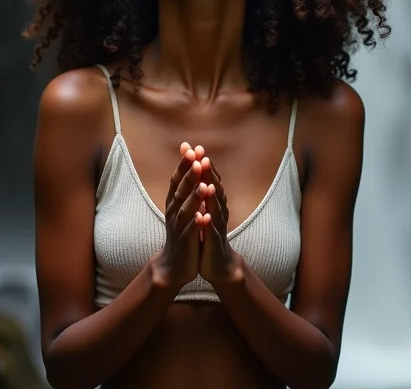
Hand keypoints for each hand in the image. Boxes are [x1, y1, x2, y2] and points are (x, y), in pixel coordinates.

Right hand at [151, 142, 205, 289]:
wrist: (175, 265)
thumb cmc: (181, 230)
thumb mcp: (182, 206)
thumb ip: (186, 183)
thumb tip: (191, 157)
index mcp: (174, 202)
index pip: (177, 179)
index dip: (183, 165)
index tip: (191, 148)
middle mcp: (174, 212)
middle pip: (180, 190)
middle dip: (188, 175)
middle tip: (196, 159)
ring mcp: (178, 228)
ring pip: (186, 210)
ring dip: (194, 198)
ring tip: (203, 185)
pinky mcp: (186, 243)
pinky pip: (191, 233)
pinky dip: (198, 224)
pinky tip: (204, 217)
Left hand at [195, 155, 240, 286]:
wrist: (218, 264)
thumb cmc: (208, 233)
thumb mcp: (203, 208)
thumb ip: (201, 188)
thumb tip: (196, 165)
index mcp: (213, 201)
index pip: (208, 178)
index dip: (202, 163)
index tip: (193, 147)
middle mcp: (218, 210)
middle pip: (215, 188)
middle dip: (208, 173)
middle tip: (202, 157)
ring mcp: (217, 226)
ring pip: (215, 208)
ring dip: (211, 196)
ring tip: (206, 183)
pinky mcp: (214, 243)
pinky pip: (211, 232)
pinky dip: (208, 224)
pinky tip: (203, 216)